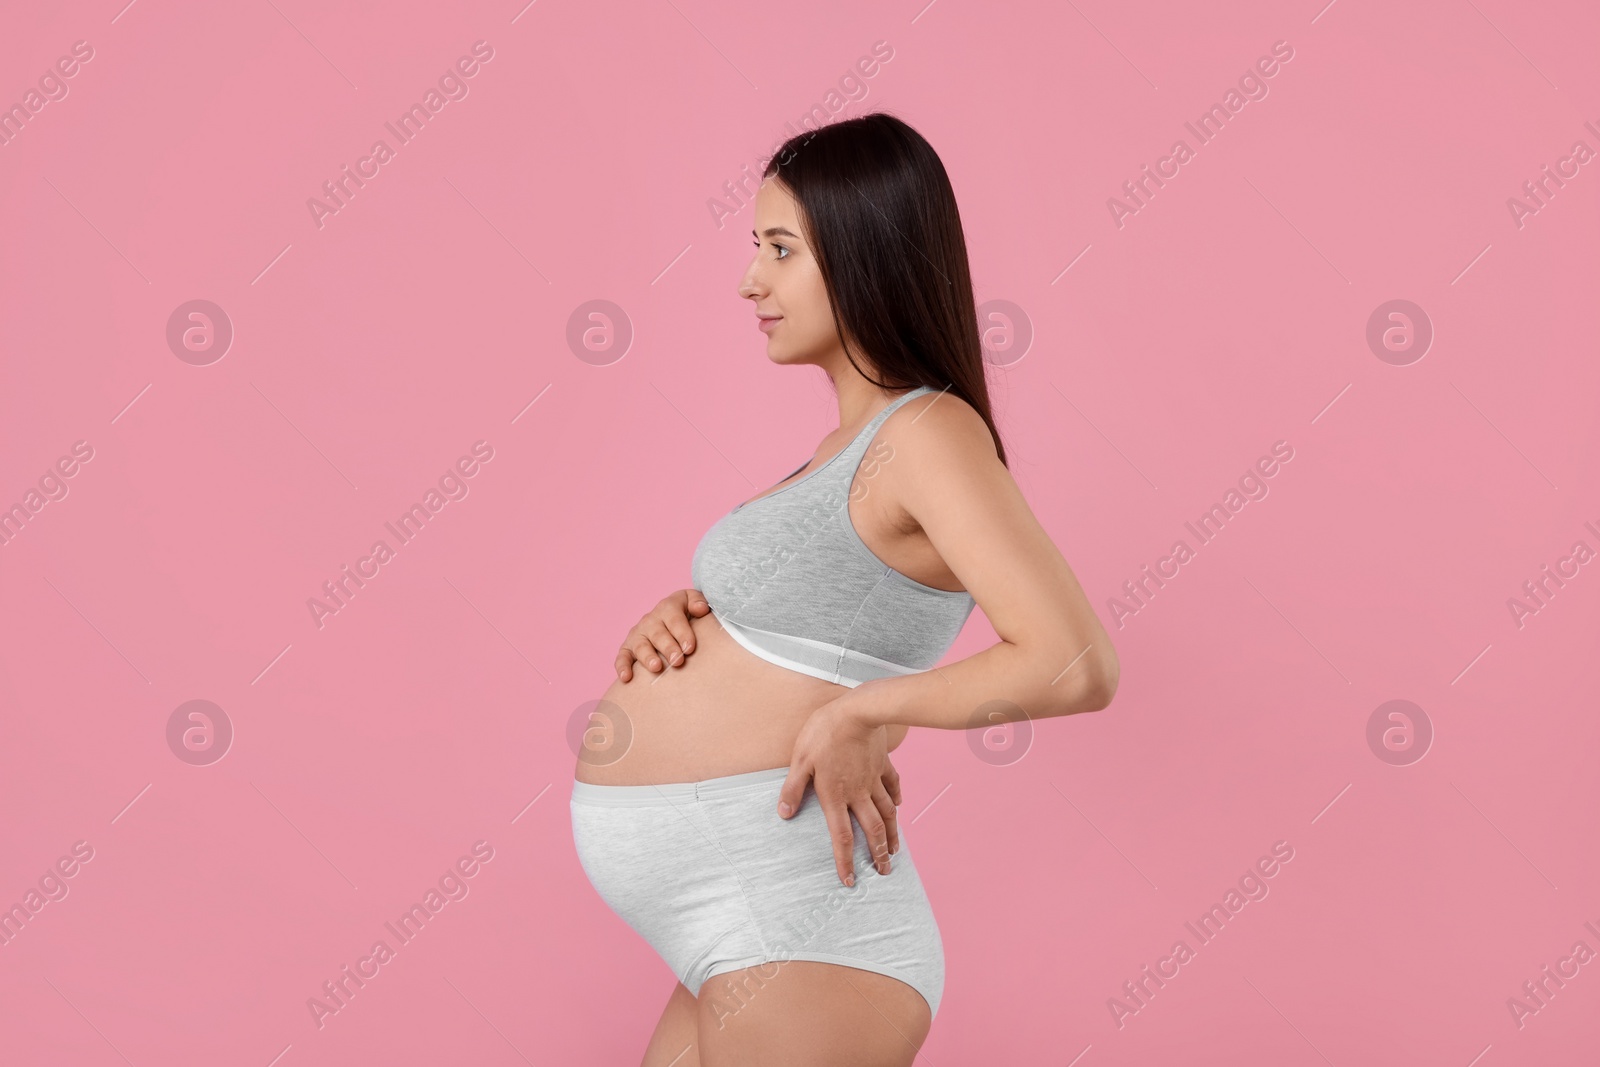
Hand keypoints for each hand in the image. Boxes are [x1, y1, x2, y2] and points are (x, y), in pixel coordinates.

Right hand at [615, 589, 710, 680]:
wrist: (671, 620)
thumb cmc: (687, 614)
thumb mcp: (693, 602)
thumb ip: (698, 602)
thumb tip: (701, 609)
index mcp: (667, 608)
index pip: (674, 619)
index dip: (682, 633)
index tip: (690, 648)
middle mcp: (650, 620)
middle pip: (658, 634)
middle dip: (668, 647)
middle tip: (678, 661)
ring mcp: (638, 634)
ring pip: (640, 645)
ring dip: (647, 657)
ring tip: (656, 667)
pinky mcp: (627, 648)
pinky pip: (622, 657)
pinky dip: (622, 667)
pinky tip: (626, 678)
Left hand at [778, 699, 900, 886]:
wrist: (858, 711)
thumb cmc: (824, 733)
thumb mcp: (800, 760)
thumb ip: (793, 788)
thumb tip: (784, 813)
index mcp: (835, 796)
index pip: (841, 837)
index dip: (845, 861)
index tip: (850, 881)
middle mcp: (859, 793)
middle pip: (872, 830)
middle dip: (878, 854)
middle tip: (884, 871)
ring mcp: (874, 780)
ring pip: (887, 813)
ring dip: (892, 834)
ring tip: (895, 850)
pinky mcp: (883, 764)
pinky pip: (893, 786)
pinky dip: (897, 799)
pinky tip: (899, 806)